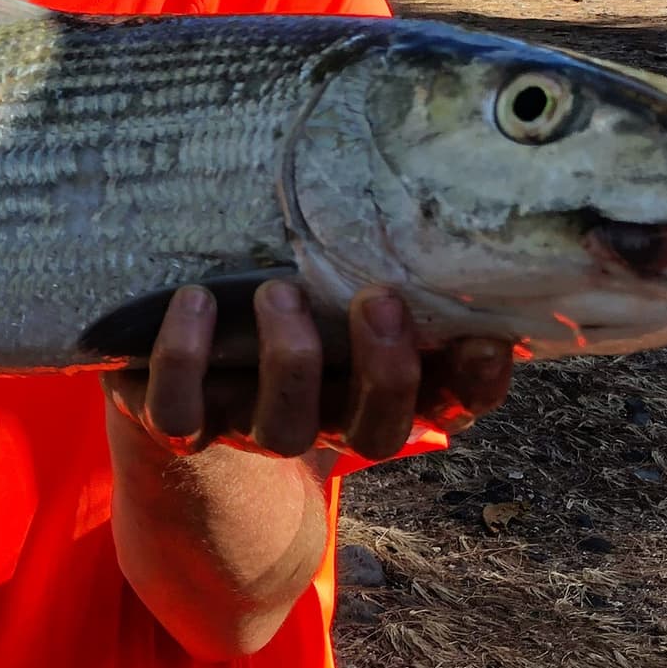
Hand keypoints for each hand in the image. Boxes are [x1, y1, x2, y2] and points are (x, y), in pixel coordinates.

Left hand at [103, 278, 514, 462]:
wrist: (184, 401)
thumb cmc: (281, 329)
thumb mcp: (337, 308)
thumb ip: (385, 285)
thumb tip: (441, 234)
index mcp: (370, 401)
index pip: (443, 411)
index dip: (472, 389)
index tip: (488, 339)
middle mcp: (320, 426)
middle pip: (372, 433)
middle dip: (384, 371)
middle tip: (379, 300)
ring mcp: (249, 430)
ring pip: (282, 429)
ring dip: (289, 358)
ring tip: (280, 290)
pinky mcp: (181, 422)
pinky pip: (178, 412)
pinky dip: (184, 358)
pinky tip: (195, 299)